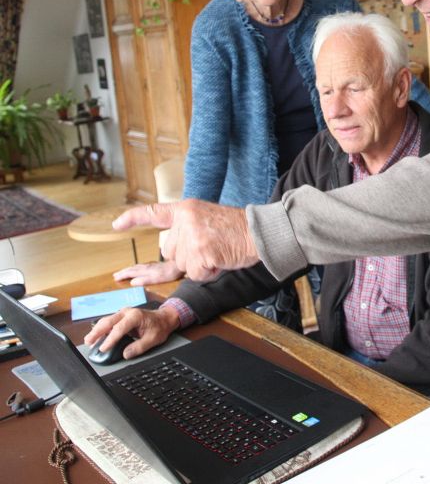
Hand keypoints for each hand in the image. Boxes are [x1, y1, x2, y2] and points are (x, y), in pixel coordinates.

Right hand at [84, 306, 180, 359]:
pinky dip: (101, 329)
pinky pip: (109, 322)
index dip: (110, 339)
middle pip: (108, 321)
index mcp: (135, 316)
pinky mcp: (121, 317)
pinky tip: (96, 337)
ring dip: (96, 330)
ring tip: (89, 341)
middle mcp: (127, 312)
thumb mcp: (153, 339)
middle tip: (89, 342)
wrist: (164, 318)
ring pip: (106, 320)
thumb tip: (125, 354)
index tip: (103, 348)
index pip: (119, 328)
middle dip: (97, 332)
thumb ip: (139, 347)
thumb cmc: (159, 327)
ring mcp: (123, 313)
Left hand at [113, 199, 257, 279]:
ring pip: (183, 265)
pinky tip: (222, 258)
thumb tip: (169, 255)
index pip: (154, 213)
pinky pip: (196, 274)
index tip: (116, 225)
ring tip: (219, 251)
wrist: (260, 232)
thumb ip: (187, 230)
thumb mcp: (207, 218)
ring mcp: (192, 237)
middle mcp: (185, 220)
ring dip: (201, 266)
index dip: (133, 219)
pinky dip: (210, 272)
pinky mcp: (200, 253)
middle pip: (170, 252)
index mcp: (186, 209)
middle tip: (211, 247)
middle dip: (188, 257)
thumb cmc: (238, 229)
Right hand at [113, 259, 184, 285]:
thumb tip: (132, 282)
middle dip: (122, 272)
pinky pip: (140, 266)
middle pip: (131, 268)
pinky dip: (134, 268)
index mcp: (144, 271)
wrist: (177, 266)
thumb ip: (144, 281)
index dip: (122, 275)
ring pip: (135, 266)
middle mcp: (145, 266)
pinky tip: (136, 269)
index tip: (115, 278)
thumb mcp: (155, 279)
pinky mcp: (153, 265)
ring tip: (122, 272)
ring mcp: (149, 265)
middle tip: (115, 275)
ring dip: (128, 269)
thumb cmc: (167, 274)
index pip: (130, 272)